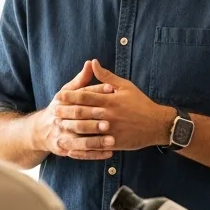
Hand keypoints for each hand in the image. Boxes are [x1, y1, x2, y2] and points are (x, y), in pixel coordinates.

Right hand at [32, 61, 115, 160]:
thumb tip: (91, 63)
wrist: (42, 130)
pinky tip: (109, 153)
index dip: (95, 93)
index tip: (111, 91)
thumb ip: (81, 80)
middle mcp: (59, 119)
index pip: (79, 97)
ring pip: (79, 139)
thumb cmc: (62, 108)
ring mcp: (61, 136)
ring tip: (112, 140)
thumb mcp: (68, 92)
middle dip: (93, 121)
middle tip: (109, 121)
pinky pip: (81, 153)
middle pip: (77, 120)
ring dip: (96, 141)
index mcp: (61, 103)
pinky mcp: (64, 149)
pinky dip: (95, 154)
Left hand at [54, 59, 173, 151]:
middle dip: (66, 111)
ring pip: (86, 130)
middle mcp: (109, 114)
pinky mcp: (114, 142)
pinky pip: (94, 145)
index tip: (58, 96)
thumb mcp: (125, 86)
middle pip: (82, 113)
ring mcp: (111, 130)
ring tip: (59, 127)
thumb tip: (93, 62)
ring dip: (71, 128)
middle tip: (53, 110)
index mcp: (110, 100)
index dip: (70, 96)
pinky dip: (81, 146)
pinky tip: (71, 146)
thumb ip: (106, 76)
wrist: (156, 124)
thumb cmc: (140, 103)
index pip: (86, 96)